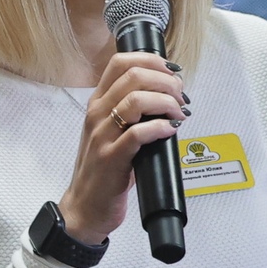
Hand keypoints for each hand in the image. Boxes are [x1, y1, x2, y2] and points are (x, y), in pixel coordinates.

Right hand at [58, 51, 186, 246]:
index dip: (152, 60)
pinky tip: (170, 130)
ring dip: (166, 102)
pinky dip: (160, 127)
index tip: (172, 72)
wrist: (86, 206)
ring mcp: (102, 135)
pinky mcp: (111, 158)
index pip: (120, 62)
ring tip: (179, 114)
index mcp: (98, 103)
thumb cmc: (104, 170)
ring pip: (136, 100)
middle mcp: (97, 113)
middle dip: (166, 81)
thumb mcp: (113, 132)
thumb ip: (133, 112)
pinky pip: (138, 133)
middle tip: (181, 97)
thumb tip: (169, 97)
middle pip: (133, 76)